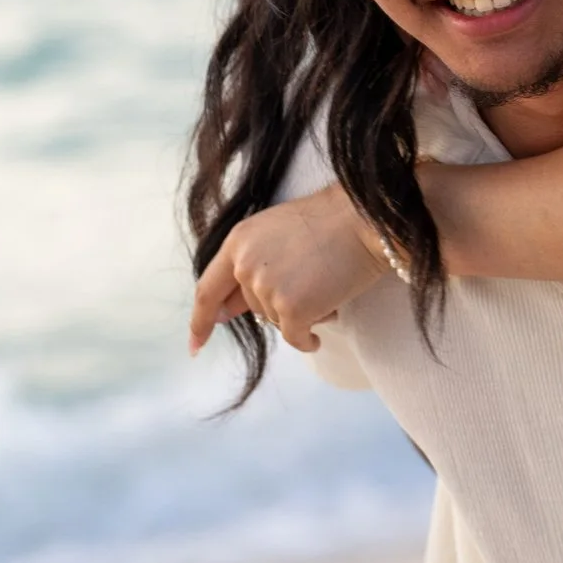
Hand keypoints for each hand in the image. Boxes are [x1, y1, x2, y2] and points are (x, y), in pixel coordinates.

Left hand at [189, 185, 389, 355]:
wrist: (367, 217)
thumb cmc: (331, 221)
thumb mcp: (277, 233)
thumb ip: (248, 268)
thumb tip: (222, 313)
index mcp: (238, 242)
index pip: (208, 290)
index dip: (199, 321)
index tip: (195, 345)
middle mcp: (245, 265)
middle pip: (255, 308)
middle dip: (281, 304)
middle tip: (314, 278)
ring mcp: (267, 287)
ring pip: (278, 322)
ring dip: (302, 313)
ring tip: (328, 283)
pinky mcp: (293, 308)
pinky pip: (295, 338)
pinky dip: (308, 339)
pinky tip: (322, 328)